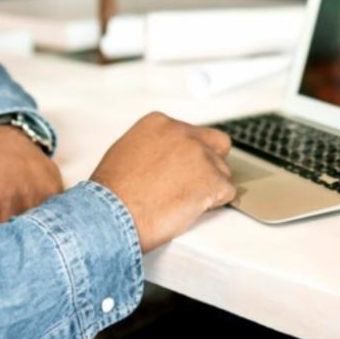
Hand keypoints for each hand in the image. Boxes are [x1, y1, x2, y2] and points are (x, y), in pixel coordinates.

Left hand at [0, 124, 63, 253]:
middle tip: (1, 265)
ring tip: (19, 248)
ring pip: (34, 239)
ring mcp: (37, 194)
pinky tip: (36, 230)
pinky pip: (53, 224)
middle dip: (4, 260)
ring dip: (27, 248)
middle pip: (10, 248)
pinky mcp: (56, 192)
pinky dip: (44, 232)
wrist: (4, 140)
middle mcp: (10, 197)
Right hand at [89, 112, 235, 252]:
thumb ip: (152, 146)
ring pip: (222, 171)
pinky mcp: (212, 180)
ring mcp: (200, 155)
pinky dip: (216, 203)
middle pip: (216, 144)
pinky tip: (194, 210)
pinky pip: (228, 192)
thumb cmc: (112, 192)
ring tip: (184, 203)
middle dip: (211, 162)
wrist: (111, 215)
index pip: (191, 133)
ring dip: (209, 187)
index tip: (180, 170)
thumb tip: (164, 156)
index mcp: (160, 123)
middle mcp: (183, 133)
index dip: (188, 156)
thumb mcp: (126, 151)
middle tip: (196, 182)